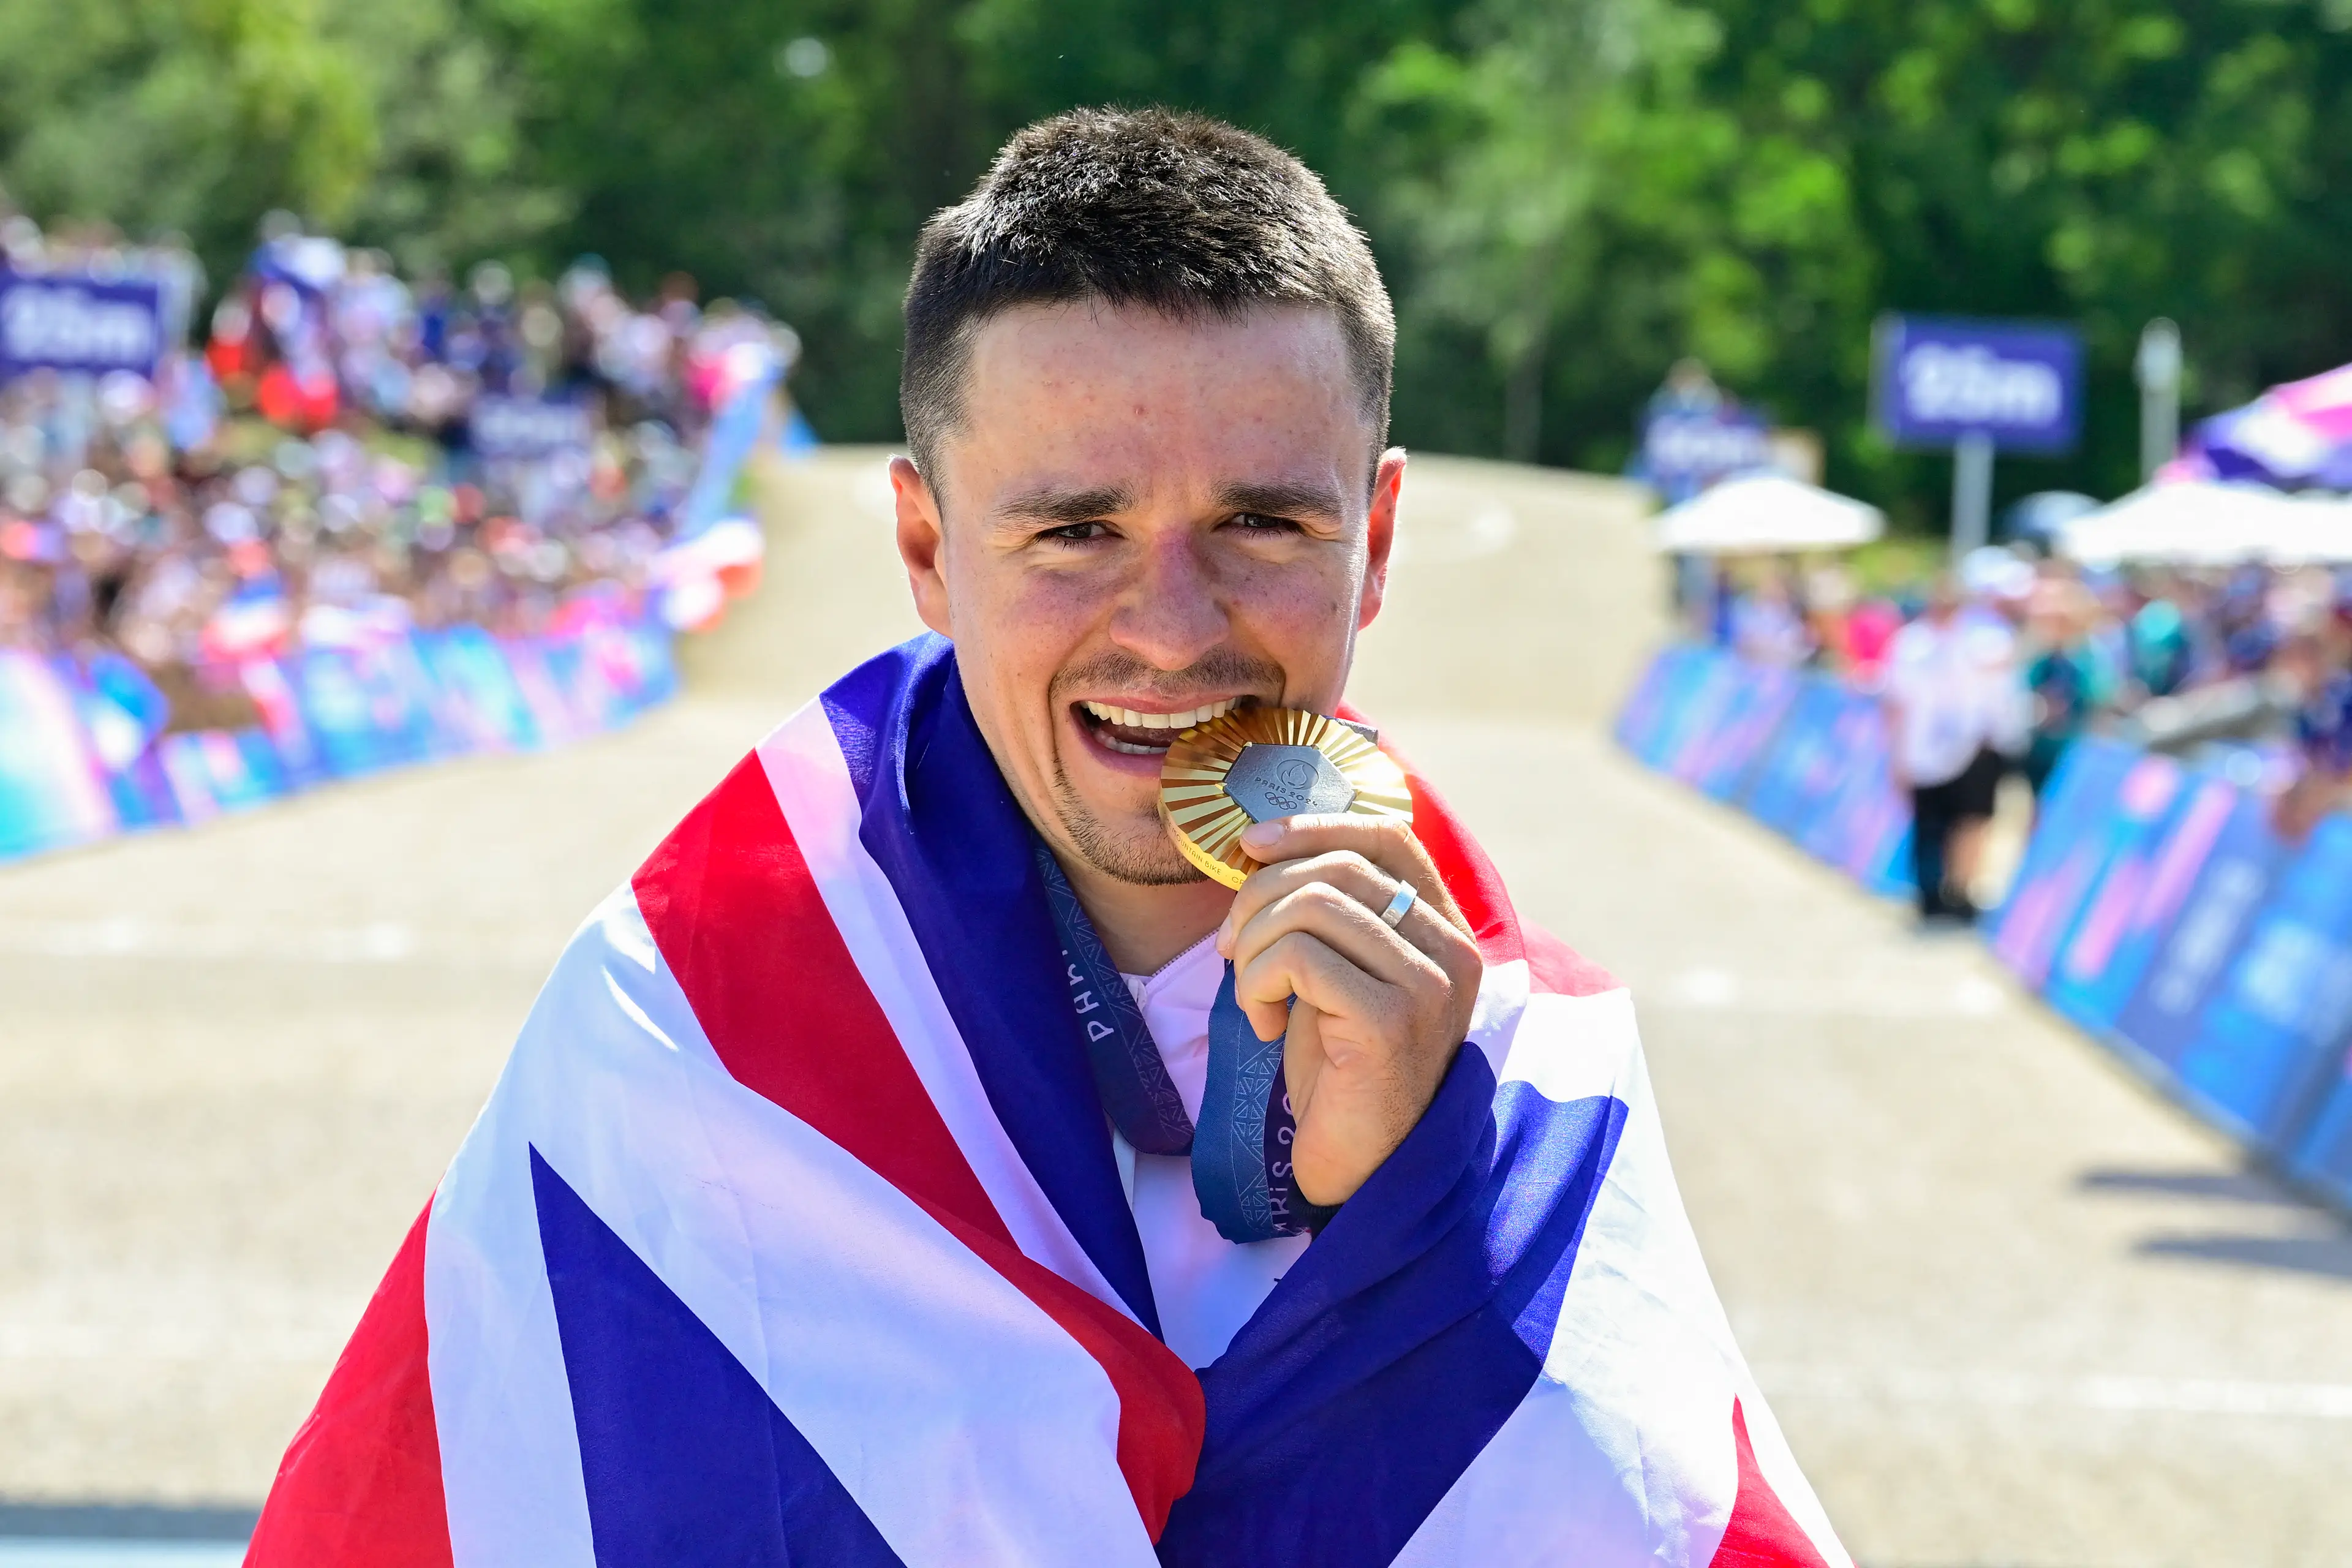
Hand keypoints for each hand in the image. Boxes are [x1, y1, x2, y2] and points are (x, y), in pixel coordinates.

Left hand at [1213, 813, 1483, 1207]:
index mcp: (1444, 928)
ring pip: (1313, 904)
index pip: (1389, 835)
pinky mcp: (1392, 1020)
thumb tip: (1263, 845)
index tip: (1251, 845)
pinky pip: (1299, 957)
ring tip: (1251, 991)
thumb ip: (1327, 910)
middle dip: (1261, 897)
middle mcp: (1451, 949)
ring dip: (1254, 943)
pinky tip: (1265, 1025)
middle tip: (1232, 949)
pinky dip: (1259, 983)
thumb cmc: (1339, 1067)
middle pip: (1338, 867)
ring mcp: (1429, 984)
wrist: (1359, 1165)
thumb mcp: (1336, 970)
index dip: (1314, 825)